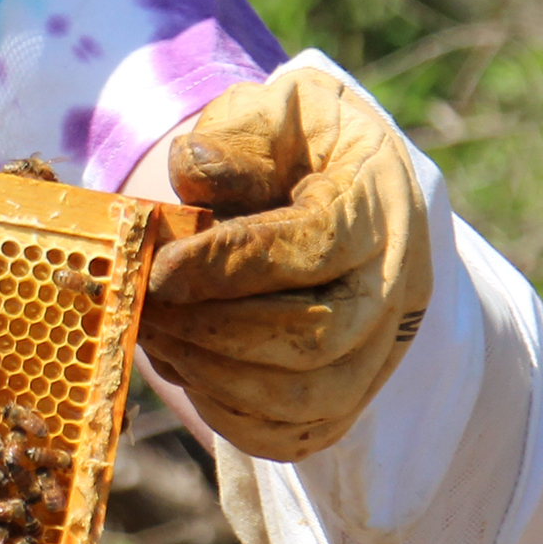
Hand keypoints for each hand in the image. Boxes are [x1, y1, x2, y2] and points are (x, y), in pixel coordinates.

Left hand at [138, 58, 433, 461]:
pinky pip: (304, 433)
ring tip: (158, 338)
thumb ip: (238, 136)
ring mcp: (385, 344)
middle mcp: (398, 281)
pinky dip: (238, 420)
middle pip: (317, 337)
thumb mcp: (273, 109)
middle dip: (215, 331)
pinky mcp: (358, 386)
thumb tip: (195, 171)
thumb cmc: (298, 139)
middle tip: (144, 309)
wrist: (346, 177)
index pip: (315, 246)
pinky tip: (188, 375)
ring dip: (219, 378)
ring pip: (312, 397)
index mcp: (377, 200)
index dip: (232, 264)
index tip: (159, 269)